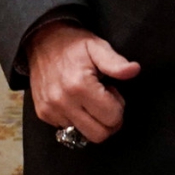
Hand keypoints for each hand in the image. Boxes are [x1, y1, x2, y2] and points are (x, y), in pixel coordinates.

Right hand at [27, 20, 139, 142]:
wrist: (41, 40)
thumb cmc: (72, 44)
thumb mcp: (97, 47)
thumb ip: (115, 62)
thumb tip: (134, 70)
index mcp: (79, 85)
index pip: (112, 118)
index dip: (118, 107)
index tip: (110, 91)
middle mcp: (63, 101)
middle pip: (99, 134)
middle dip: (108, 121)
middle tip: (104, 101)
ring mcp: (51, 109)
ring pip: (83, 134)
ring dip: (90, 120)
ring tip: (87, 99)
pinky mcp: (43, 113)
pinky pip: (67, 129)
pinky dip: (75, 119)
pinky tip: (75, 101)